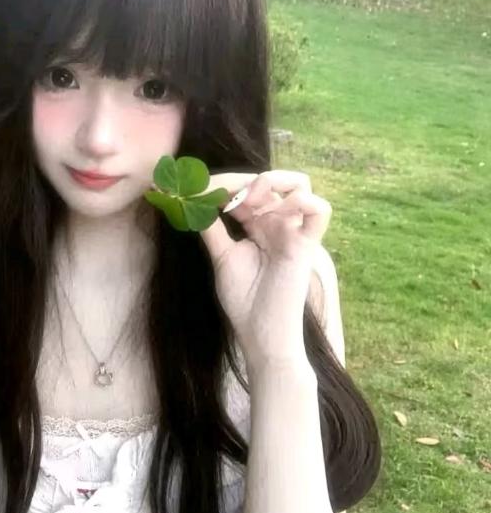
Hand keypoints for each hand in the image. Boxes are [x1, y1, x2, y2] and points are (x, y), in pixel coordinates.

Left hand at [198, 170, 331, 369]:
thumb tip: (194, 200)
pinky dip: (304, 200)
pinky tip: (273, 208)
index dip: (221, 186)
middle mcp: (278, 223)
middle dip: (241, 181)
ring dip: (273, 182)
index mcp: (258, 225)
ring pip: (300, 185)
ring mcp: (294, 231)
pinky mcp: (306, 244)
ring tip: (248, 200)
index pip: (245, 190)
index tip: (192, 190)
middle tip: (218, 196)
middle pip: (270, 181)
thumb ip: (212, 227)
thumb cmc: (244, 298)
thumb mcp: (221, 256)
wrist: (259, 331)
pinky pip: (320, 211)